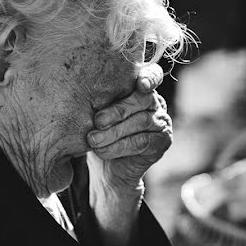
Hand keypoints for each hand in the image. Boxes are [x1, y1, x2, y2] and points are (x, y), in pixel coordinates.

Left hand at [86, 65, 171, 187]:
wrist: (108, 171)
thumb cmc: (100, 135)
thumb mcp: (98, 116)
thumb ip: (99, 103)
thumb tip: (83, 94)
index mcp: (141, 89)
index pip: (153, 74)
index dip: (149, 77)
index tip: (140, 85)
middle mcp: (156, 103)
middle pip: (142, 99)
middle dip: (118, 110)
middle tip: (97, 121)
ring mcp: (162, 122)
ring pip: (141, 121)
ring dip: (115, 131)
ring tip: (93, 140)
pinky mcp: (162, 142)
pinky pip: (142, 141)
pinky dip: (120, 146)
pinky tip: (102, 151)